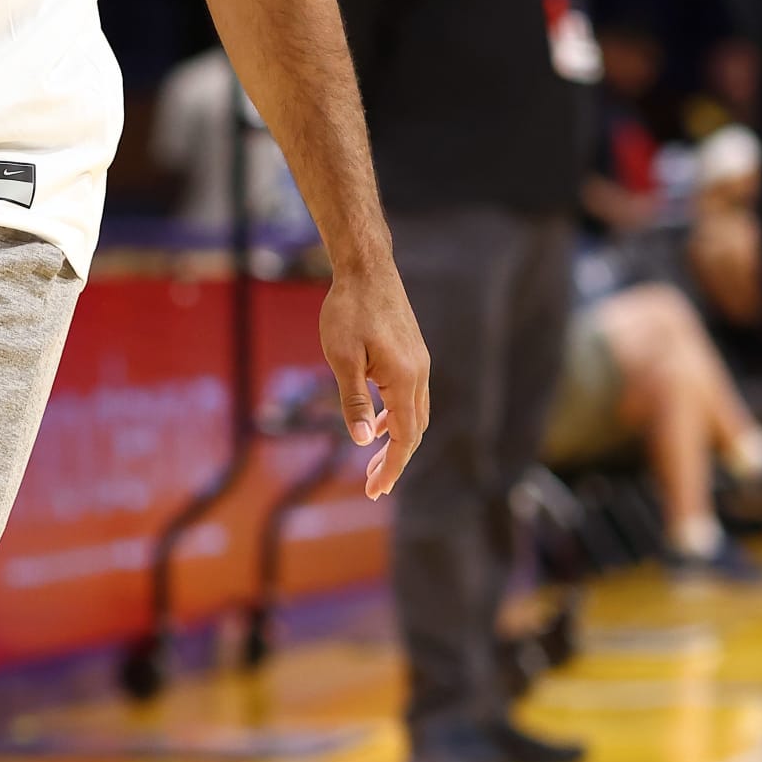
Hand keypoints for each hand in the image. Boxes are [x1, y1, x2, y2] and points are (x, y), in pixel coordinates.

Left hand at [320, 254, 430, 499]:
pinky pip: (409, 396)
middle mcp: (419, 374)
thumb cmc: (348, 310)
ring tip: (372, 463)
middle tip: (372, 488)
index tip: (376, 492)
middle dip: (394, 462)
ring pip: (414, 414)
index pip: (404, 437)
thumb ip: (353, 401)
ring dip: (396, 441)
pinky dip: (395, 417)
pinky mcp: (412, 354)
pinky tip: (375, 423)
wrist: (367, 269)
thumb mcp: (342, 358)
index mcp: (405, 379)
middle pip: (414, 431)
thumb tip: (361, 440)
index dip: (391, 467)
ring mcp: (418, 363)